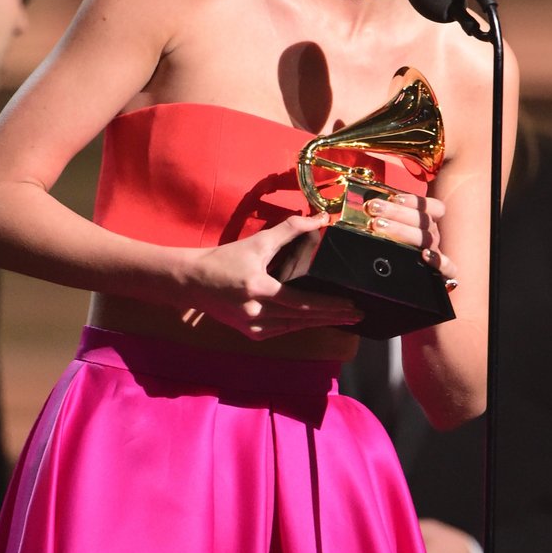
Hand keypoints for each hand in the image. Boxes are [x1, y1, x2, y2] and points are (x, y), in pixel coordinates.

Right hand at [182, 212, 362, 338]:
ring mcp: (253, 327)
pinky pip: (283, 330)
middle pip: (303, 319)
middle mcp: (257, 313)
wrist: (192, 281)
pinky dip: (302, 324)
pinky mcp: (250, 333)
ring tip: (345, 319)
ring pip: (295, 327)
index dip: (328, 305)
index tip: (351, 304)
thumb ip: (290, 230)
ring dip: (321, 322)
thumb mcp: (257, 242)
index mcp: (259, 290)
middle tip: (358, 314)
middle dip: (333, 317)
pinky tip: (317, 320)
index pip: (302, 302)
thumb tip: (320, 219)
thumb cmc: (224, 259)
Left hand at [364, 193, 456, 282]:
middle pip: (423, 220)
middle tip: (373, 208)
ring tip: (377, 225)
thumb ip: (388, 217)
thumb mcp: (394, 230)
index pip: (434, 207)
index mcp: (427, 224)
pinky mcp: (443, 275)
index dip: (415, 201)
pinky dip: (439, 261)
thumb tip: (369, 205)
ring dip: (402, 229)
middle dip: (396, 211)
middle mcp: (433, 237)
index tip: (393, 198)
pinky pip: (449, 268)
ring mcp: (437, 254)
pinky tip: (424, 255)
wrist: (407, 285)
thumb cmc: (396, 250)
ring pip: (427, 238)